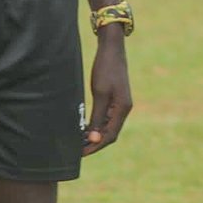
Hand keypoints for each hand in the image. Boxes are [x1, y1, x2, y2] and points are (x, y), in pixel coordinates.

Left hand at [82, 28, 132, 156]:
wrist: (111, 49)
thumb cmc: (105, 69)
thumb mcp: (100, 94)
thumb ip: (98, 117)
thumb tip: (95, 139)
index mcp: (123, 109)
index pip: (110, 136)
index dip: (96, 146)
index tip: (81, 153)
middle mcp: (124, 109)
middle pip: (110, 134)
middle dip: (95, 143)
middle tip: (78, 150)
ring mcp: (120, 104)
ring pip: (108, 126)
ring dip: (95, 135)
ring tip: (79, 141)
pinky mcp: (115, 98)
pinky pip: (107, 117)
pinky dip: (96, 125)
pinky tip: (85, 127)